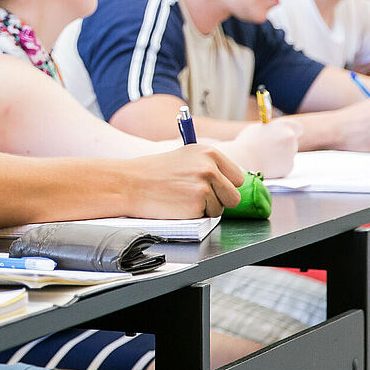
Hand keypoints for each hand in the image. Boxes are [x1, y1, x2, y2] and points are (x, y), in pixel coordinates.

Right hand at [125, 144, 243, 218]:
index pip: (237, 177)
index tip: (216, 190)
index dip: (226, 186)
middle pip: (234, 196)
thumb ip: (209, 167)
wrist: (131, 183)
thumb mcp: (186, 158)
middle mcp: (210, 167)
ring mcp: (204, 185)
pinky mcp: (197, 203)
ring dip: (205, 209)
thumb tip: (230, 182)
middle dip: (220, 201)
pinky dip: (194, 215)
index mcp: (209, 152)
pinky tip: (178, 205)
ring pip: (221, 209)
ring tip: (183, 199)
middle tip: (198, 198)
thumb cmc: (155, 173)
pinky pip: (207, 217)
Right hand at [225, 121, 300, 178]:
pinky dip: (277, 166)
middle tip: (273, 149)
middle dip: (285, 146)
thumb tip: (276, 133)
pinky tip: (266, 165)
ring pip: (288, 155)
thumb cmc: (247, 143)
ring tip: (264, 157)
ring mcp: (291, 153)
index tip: (288, 136)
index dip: (293, 132)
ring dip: (280, 156)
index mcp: (283, 126)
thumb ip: (271, 130)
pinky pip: (285, 165)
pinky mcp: (289, 167)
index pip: (297, 128)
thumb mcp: (258, 129)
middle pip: (293, 142)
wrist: (243, 160)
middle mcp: (290, 138)